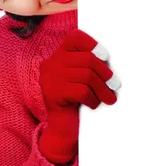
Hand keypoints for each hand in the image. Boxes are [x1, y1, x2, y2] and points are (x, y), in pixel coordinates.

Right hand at [38, 29, 118, 163]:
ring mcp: (50, 78)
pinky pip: (81, 91)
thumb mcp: (81, 78)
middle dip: (105, 73)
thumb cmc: (77, 100)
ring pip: (87, 76)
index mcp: (59, 54)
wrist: (62, 128)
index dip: (92, 43)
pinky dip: (92, 98)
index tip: (105, 56)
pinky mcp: (53, 93)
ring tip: (109, 98)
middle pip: (87, 59)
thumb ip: (89, 65)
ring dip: (102, 89)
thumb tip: (112, 60)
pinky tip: (93, 104)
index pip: (75, 37)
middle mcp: (52, 63)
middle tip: (115, 85)